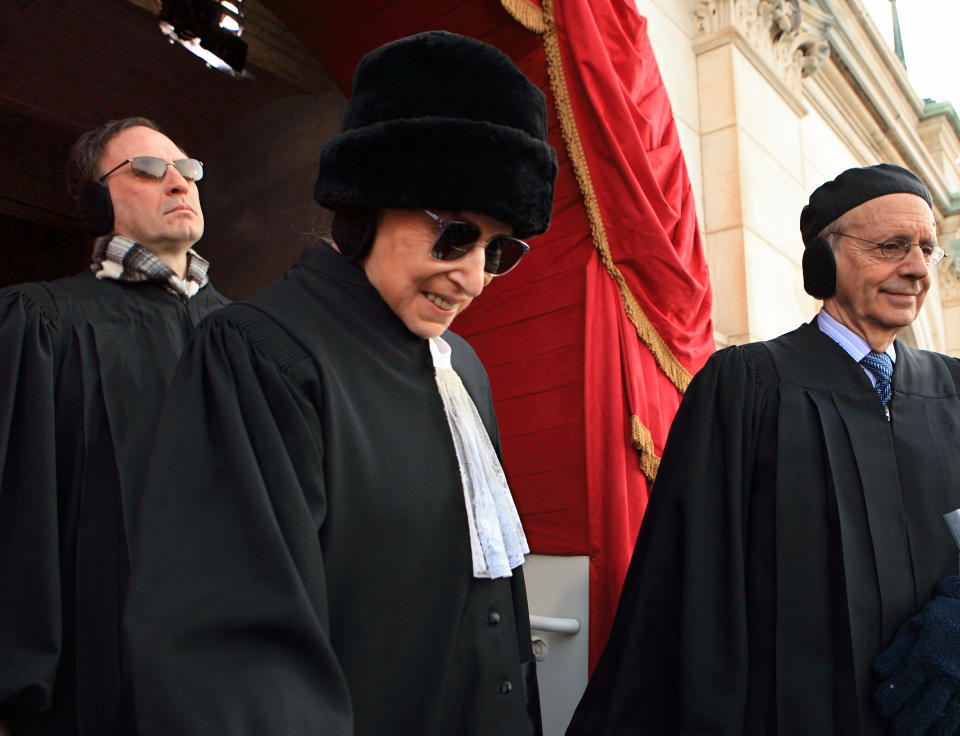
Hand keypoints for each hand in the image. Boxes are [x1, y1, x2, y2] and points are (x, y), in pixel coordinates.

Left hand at [873, 577, 959, 734]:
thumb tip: (879, 675)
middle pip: (919, 714)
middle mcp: (947, 677)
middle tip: (897, 728)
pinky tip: (938, 731)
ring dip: (926, 733)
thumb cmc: (944, 622)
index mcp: (925, 659)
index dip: (884, 704)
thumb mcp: (916, 627)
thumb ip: (896, 652)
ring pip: (944, 725)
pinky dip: (950, 731)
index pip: (896, 692)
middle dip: (903, 727)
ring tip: (915, 734)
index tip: (882, 706)